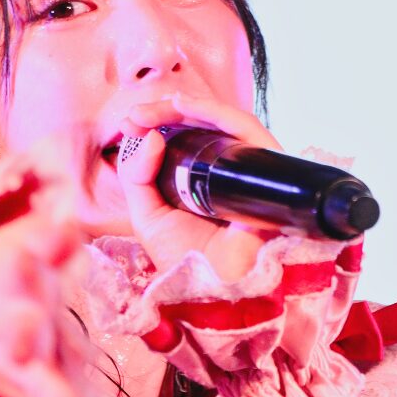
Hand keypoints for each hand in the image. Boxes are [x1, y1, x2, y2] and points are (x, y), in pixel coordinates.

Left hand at [116, 91, 281, 279]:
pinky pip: (247, 131)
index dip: (158, 126)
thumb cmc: (185, 259)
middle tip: (137, 114)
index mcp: (202, 182)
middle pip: (203, 127)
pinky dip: (216, 113)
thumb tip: (150, 136)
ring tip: (155, 109)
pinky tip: (186, 108)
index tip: (129, 123)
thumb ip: (137, 177)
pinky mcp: (267, 170)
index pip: (185, 141)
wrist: (212, 288)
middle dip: (165, 114)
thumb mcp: (148, 216)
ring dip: (188, 108)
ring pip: (224, 123)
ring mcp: (249, 170)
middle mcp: (228, 172)